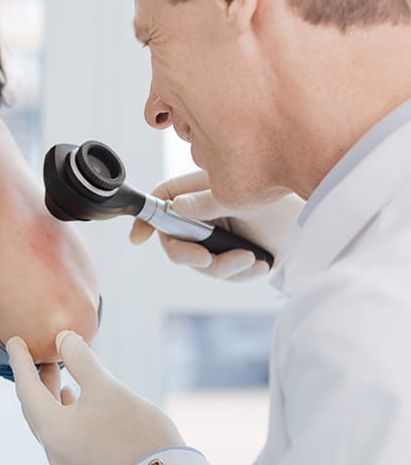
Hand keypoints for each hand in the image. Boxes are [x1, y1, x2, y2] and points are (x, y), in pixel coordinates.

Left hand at [6, 331, 184, 464]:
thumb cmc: (137, 431)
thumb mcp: (107, 386)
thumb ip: (80, 358)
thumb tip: (63, 338)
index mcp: (52, 430)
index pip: (26, 388)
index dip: (20, 361)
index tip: (14, 340)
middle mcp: (52, 449)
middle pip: (33, 406)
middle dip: (35, 377)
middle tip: (39, 353)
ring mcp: (66, 461)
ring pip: (47, 420)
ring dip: (49, 394)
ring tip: (57, 370)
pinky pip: (60, 432)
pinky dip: (61, 410)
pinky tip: (72, 397)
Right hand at [127, 170, 301, 280]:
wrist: (325, 230)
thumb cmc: (288, 204)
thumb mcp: (242, 200)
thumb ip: (206, 203)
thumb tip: (175, 206)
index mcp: (204, 191)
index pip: (165, 200)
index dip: (147, 218)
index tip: (139, 238)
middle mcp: (208, 215)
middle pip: (176, 239)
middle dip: (190, 255)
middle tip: (208, 260)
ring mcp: (221, 237)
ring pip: (200, 262)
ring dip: (224, 267)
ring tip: (250, 260)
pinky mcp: (235, 257)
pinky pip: (223, 274)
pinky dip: (241, 273)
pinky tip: (260, 264)